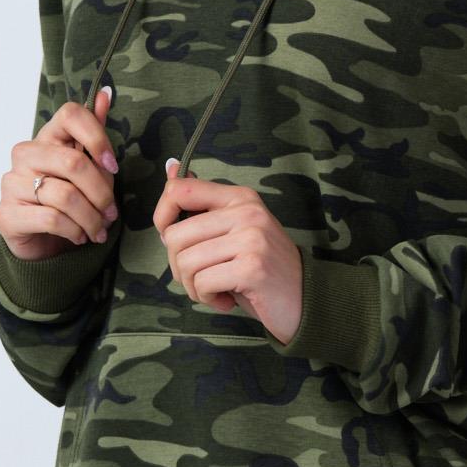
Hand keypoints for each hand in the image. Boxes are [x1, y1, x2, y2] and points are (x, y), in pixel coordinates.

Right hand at [0, 85, 120, 260]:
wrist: (40, 241)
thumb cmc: (67, 201)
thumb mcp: (88, 169)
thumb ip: (94, 134)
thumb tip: (105, 94)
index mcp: (46, 138)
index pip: (70, 115)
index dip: (97, 137)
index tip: (113, 166)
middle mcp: (25, 155)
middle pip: (73, 162)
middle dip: (101, 193)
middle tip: (112, 213)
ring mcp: (12, 183)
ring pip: (65, 196)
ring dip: (91, 218)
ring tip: (100, 230)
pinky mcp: (7, 214)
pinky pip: (52, 219)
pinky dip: (74, 231)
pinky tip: (80, 236)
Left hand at [153, 157, 302, 342]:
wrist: (304, 300)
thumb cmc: (260, 268)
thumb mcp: (231, 231)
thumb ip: (201, 204)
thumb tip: (171, 166)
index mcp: (240, 197)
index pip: (179, 190)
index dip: (162, 218)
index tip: (173, 241)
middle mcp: (246, 211)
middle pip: (174, 235)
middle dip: (178, 267)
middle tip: (202, 279)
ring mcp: (252, 238)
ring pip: (185, 262)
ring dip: (193, 287)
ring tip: (216, 290)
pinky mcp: (253, 267)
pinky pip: (202, 283)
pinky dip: (207, 298)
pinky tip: (226, 300)